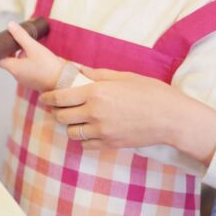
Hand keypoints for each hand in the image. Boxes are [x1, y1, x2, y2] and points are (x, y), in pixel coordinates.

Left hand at [0, 21, 64, 91]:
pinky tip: (37, 55)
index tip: (1, 41)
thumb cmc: (48, 66)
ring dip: (21, 55)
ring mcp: (25, 80)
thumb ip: (21, 36)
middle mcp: (17, 76)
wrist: (65, 83)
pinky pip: (26, 69)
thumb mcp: (34, 48)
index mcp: (14, 68)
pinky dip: (27, 61)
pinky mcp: (33, 81)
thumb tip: (10, 25)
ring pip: (17, 65)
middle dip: (11, 49)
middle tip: (16, 39)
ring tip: (29, 45)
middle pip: (8, 61)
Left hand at [39, 67, 215, 164]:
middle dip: (57, 111)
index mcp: (96, 92)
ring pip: (72, 133)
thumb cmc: (151, 92)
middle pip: (61, 116)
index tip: (44, 98)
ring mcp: (102, 131)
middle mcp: (94, 113)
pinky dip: (83, 139)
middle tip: (59, 107)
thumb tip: (79, 70)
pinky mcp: (110, 144)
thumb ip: (97, 74)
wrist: (172, 118)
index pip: (60, 97)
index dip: (48, 98)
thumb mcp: (123, 76)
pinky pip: (86, 145)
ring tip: (75, 119)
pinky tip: (89, 131)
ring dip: (70, 126)